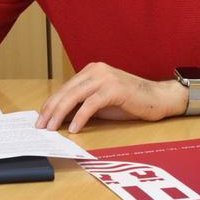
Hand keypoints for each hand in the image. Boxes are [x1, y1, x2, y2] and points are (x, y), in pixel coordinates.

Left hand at [36, 62, 185, 132]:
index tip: (41, 118)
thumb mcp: (101, 103)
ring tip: (51, 128)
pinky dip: (80, 117)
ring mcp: (105, 78)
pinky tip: (74, 128)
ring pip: (74, 96)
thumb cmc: (130, 102)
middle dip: (51, 110)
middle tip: (40, 125)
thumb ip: (82, 105)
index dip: (51, 104)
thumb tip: (60, 117)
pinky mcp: (114, 89)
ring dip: (60, 114)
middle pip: (66, 91)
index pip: (65, 88)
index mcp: (91, 71)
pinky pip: (91, 104)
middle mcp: (96, 70)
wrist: (159, 98)